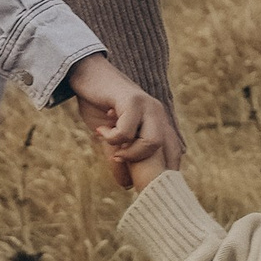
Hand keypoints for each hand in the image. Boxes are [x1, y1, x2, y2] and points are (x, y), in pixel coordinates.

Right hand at [67, 55, 183, 186]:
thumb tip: (126, 185)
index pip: (174, 154)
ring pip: (152, 143)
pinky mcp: (132, 100)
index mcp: (158, 123)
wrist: (86, 74)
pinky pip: (127, 131)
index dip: (164, 174)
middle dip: (146, 169)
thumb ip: (120, 158)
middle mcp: (158, 114)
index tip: (145, 186)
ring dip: (130, 154)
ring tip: (112, 150)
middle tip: (121, 166)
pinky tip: (101, 131)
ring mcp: (148, 106)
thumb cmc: (100, 106)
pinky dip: (112, 138)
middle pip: (168, 152)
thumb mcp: (112, 138)